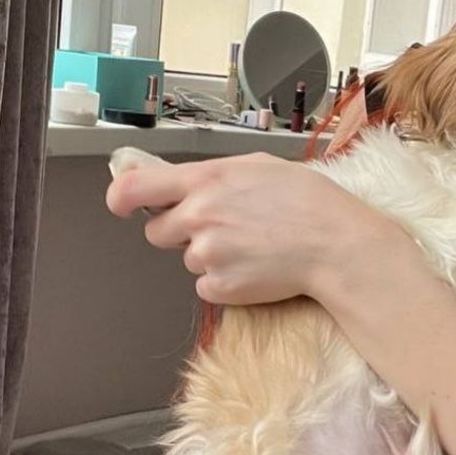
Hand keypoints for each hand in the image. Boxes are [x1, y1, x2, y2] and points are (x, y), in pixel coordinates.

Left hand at [105, 150, 359, 305]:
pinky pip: (207, 286)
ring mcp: (206, 255)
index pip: (133, 188)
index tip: (121, 205)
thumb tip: (180, 182)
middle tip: (221, 228)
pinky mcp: (219, 287)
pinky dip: (226, 281)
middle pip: (157, 231)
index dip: (119, 198)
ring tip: (253, 246)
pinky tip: (256, 267)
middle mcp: (198, 216)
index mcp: (204, 180)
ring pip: (188, 259)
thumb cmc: (308, 201)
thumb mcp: (258, 166)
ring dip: (211, 256)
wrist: (335, 244)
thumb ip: (212, 174)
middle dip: (180, 231)